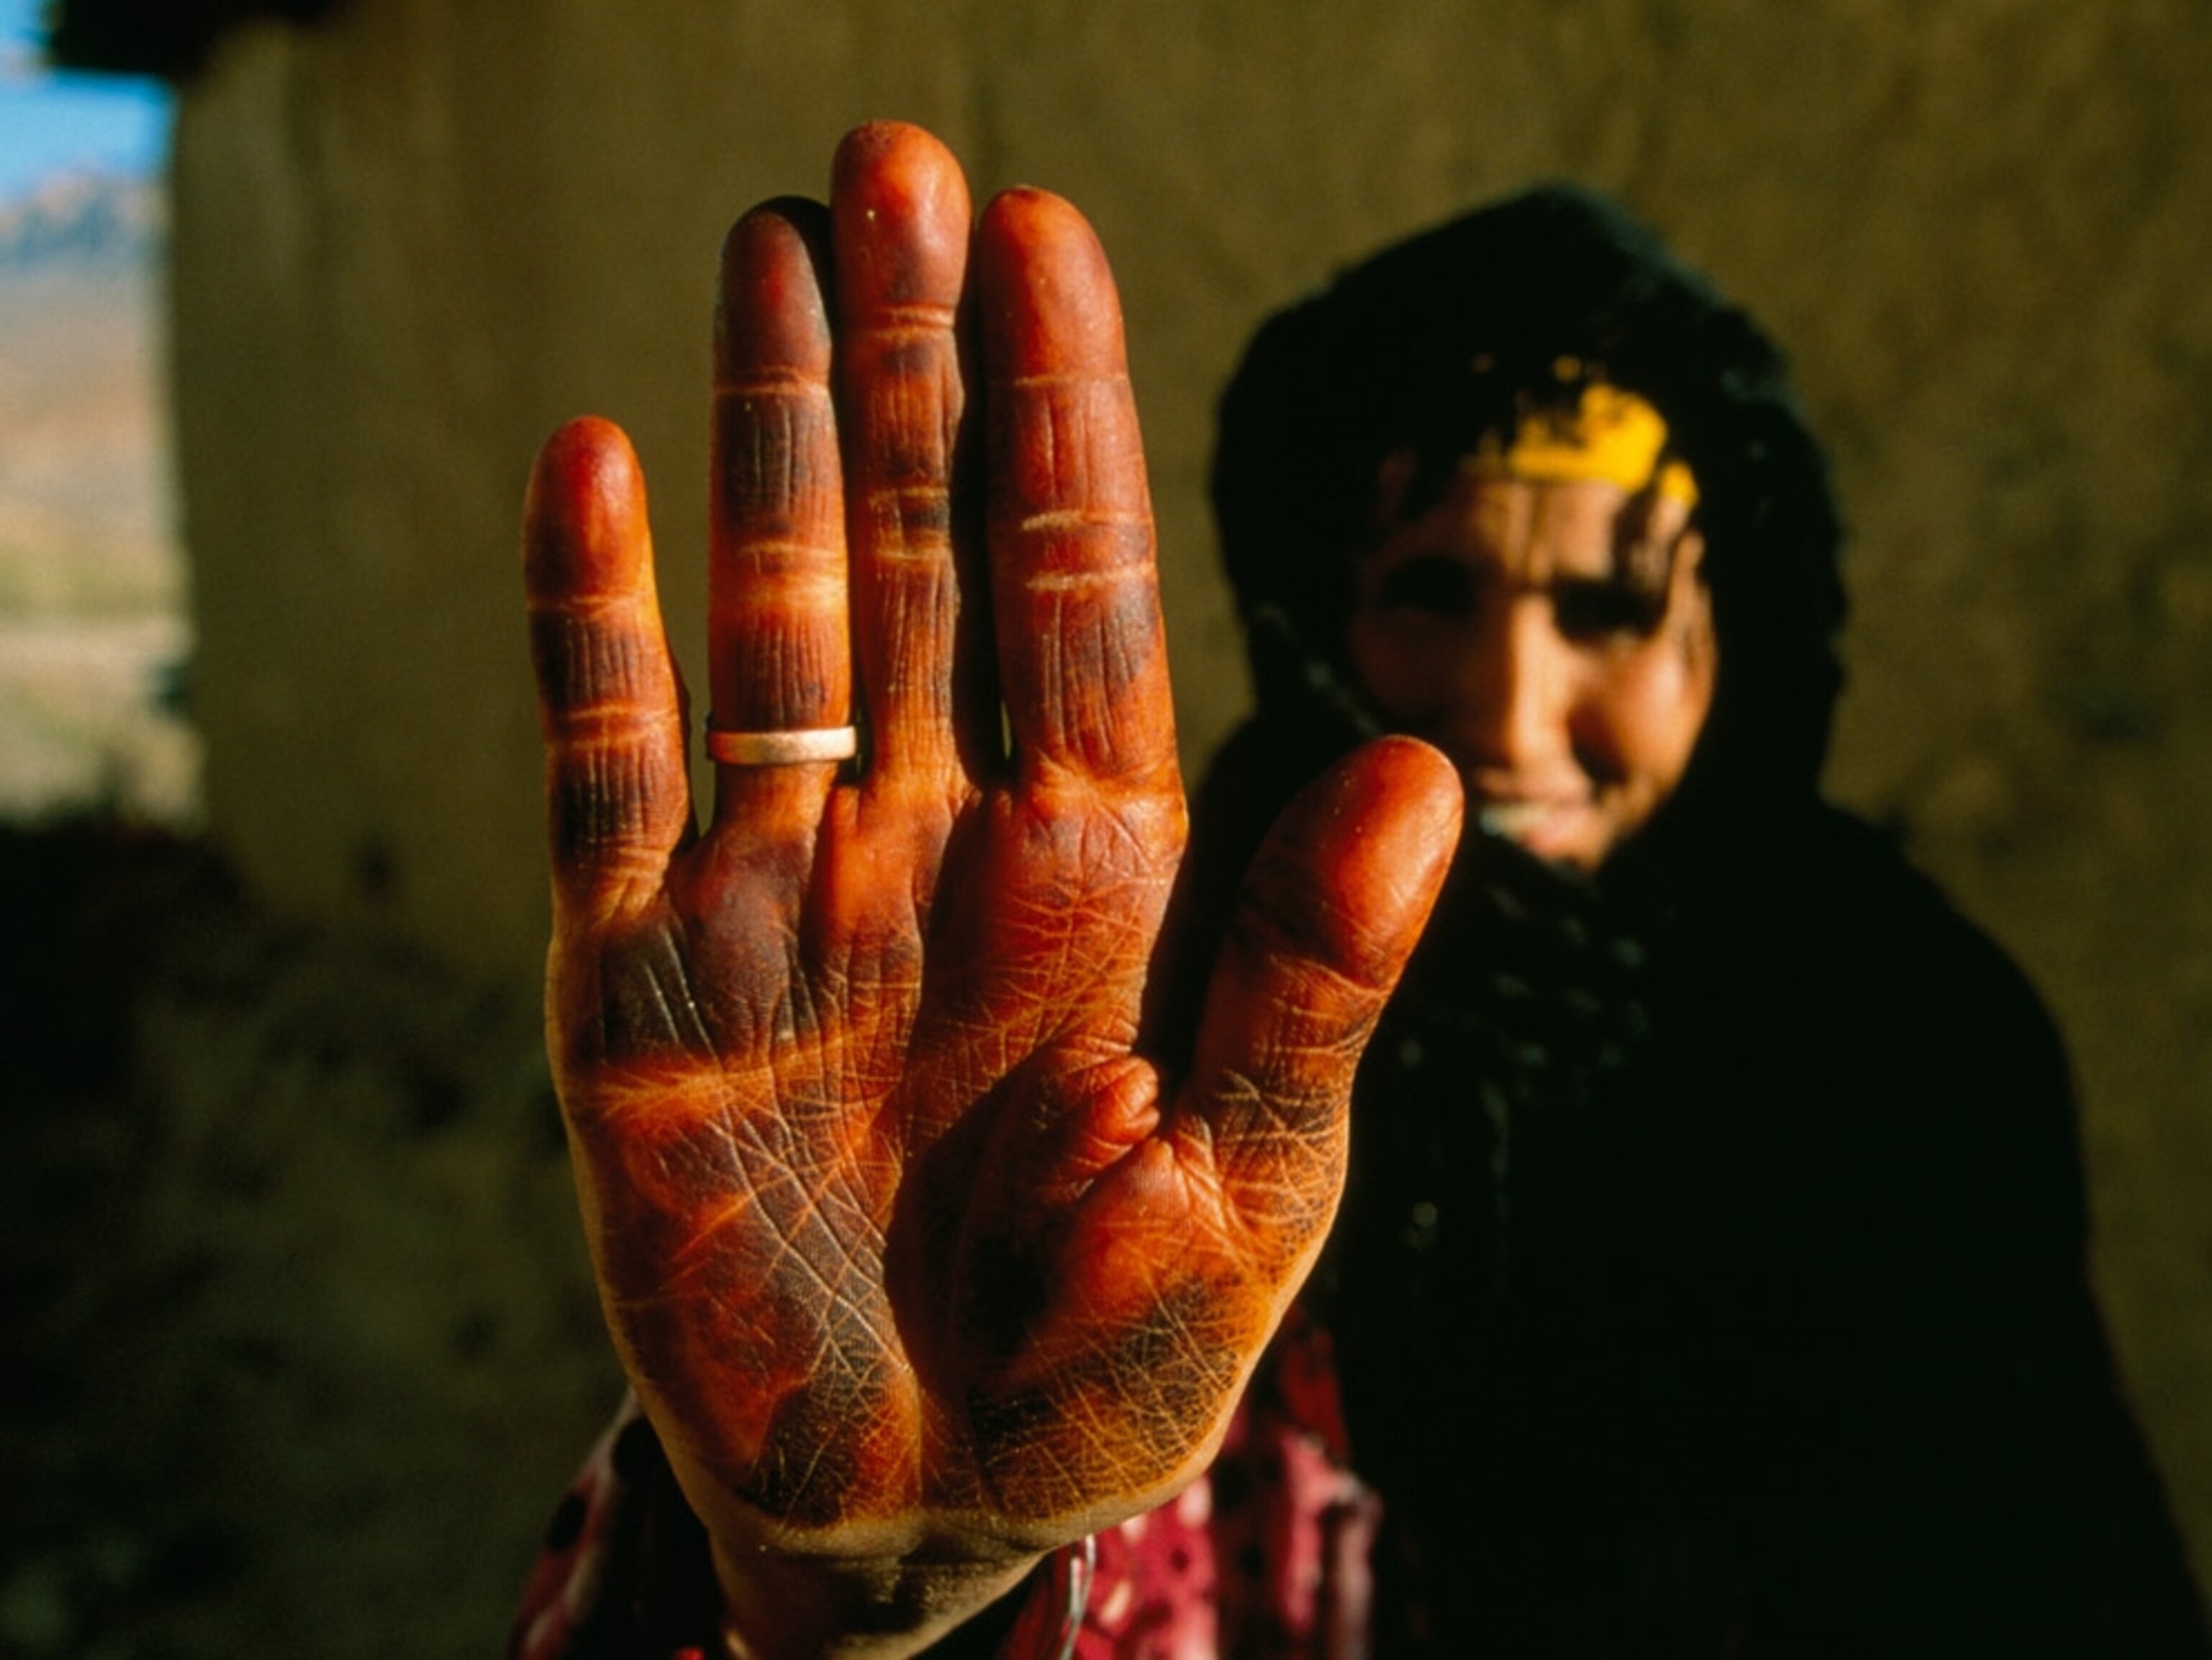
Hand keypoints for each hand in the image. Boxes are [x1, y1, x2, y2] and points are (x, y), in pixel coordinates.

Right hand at [522, 122, 1460, 1656]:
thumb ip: (1309, 981)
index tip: (1047, 236)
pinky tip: (586, 464)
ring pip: (776, 616)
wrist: (911, 1511)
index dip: (1063, 422)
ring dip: (771, 437)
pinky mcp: (631, 982)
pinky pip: (602, 767)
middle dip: (916, 365)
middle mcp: (933, 847)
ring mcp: (778, 896)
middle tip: (894, 161)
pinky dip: (589, 625)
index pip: (1080, 601)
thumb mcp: (1246, 1189)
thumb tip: (1426, 776)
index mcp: (1097, 882)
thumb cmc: (1105, 1371)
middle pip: (925, 559)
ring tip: (770, 250)